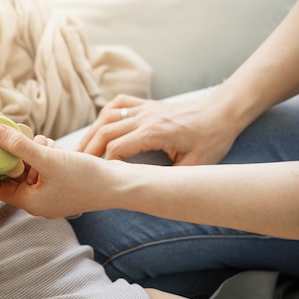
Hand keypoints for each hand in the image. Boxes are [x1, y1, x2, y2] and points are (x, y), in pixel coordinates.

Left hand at [0, 124, 105, 217]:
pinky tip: (60, 150)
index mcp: (30, 202)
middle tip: (29, 141)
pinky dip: (50, 154)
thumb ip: (19, 146)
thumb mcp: (48, 159)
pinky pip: (46, 166)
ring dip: (37, 151)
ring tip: (51, 148)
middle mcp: (38, 200)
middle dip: (21, 154)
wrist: (120, 185)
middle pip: (16, 172)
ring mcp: (51, 193)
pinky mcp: (62, 184)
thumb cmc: (85, 178)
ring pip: (32, 166)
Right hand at [76, 94, 238, 164]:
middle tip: (74, 165)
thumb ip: (171, 179)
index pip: (116, 147)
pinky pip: (119, 104)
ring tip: (80, 150)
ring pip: (107, 117)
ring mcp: (145, 108)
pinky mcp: (147, 104)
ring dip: (91, 133)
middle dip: (87, 149)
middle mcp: (146, 117)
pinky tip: (99, 125)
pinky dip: (105, 115)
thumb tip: (151, 194)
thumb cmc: (212, 139)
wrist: (223, 112)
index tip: (97, 177)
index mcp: (155, 132)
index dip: (104, 163)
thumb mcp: (196, 166)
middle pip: (105, 131)